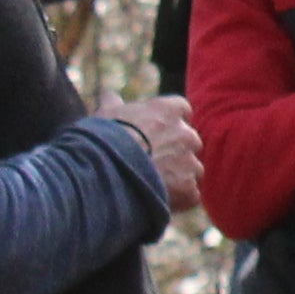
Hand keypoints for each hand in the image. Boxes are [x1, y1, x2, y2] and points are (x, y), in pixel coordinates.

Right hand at [105, 95, 202, 213]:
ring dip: (179, 176)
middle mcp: (186, 134)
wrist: (104, 175)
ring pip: (193, 169)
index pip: (181, 110)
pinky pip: (190, 194)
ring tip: (152, 185)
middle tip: (152, 164)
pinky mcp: (189, 189)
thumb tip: (108, 93)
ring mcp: (190, 162)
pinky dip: (179, 199)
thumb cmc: (101, 141)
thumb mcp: (104, 116)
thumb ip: (112, 103)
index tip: (157, 133)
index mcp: (168, 110)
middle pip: (189, 141)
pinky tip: (157, 200)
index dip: (169, 123)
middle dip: (176, 151)